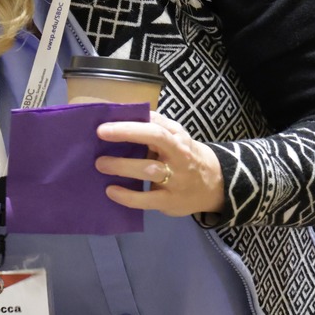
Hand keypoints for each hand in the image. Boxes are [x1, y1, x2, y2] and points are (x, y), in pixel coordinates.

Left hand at [96, 113, 225, 217]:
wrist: (214, 184)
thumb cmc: (184, 154)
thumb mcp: (176, 136)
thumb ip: (154, 125)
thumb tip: (123, 113)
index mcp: (176, 137)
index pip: (154, 126)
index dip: (129, 126)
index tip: (103, 128)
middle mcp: (179, 155)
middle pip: (155, 139)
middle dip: (127, 136)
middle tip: (99, 139)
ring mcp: (176, 179)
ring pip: (149, 170)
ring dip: (123, 166)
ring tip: (101, 165)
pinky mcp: (170, 201)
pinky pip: (147, 200)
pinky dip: (127, 196)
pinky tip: (111, 191)